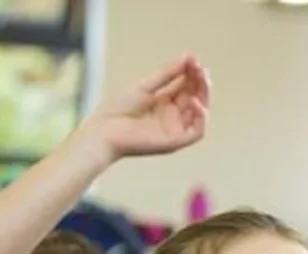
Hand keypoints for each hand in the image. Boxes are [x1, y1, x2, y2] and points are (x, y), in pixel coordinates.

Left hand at [83, 54, 209, 159]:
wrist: (103, 131)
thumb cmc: (118, 109)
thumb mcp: (145, 86)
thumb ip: (168, 74)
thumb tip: (188, 57)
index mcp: (164, 102)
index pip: (186, 86)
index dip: (192, 73)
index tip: (194, 59)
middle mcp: (172, 116)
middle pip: (196, 98)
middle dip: (200, 82)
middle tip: (200, 68)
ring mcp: (174, 129)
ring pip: (200, 113)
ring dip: (204, 96)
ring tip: (201, 80)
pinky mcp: (175, 142)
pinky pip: (196, 132)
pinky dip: (201, 118)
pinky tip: (196, 102)